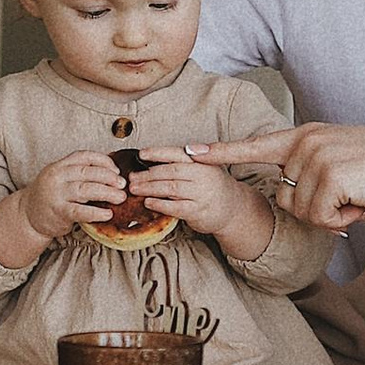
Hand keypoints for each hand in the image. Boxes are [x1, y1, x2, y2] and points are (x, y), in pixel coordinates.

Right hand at [17, 149, 128, 243]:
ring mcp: (56, 194)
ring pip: (86, 189)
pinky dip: (96, 212)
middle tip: (123, 185)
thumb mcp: (61, 178)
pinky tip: (108, 214)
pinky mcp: (58, 211)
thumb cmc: (50, 196)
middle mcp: (57, 176)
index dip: (104, 161)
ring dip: (107, 193)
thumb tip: (111, 172)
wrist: (27, 215)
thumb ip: (79, 173)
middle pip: (88, 172)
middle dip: (109, 177)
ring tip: (121, 198)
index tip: (116, 170)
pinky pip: (80, 211)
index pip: (85, 157)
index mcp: (59, 165)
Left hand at [129, 151, 261, 246]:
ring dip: (149, 188)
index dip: (158, 153)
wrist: (233, 208)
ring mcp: (202, 193)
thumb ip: (182, 164)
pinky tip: (148, 203)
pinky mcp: (199, 211)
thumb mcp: (202, 169)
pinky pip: (175, 207)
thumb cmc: (211, 187)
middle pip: (170, 171)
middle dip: (148, 174)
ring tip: (134, 189)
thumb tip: (149, 162)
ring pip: (170, 188)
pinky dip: (159, 204)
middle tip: (131, 178)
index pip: (177, 154)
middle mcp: (203, 175)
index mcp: (202, 161)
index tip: (141, 154)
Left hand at [200, 123, 364, 229]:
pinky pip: (319, 217)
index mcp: (305, 136)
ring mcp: (314, 157)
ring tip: (360, 196)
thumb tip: (296, 200)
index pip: (249, 145)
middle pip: (283, 198)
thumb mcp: (341, 163)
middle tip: (351, 198)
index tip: (177, 152)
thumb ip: (312, 173)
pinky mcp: (328, 176)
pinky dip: (342, 219)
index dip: (212, 153)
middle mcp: (304, 142)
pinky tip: (363, 202)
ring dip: (332, 215)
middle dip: (316, 210)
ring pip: (300, 212)